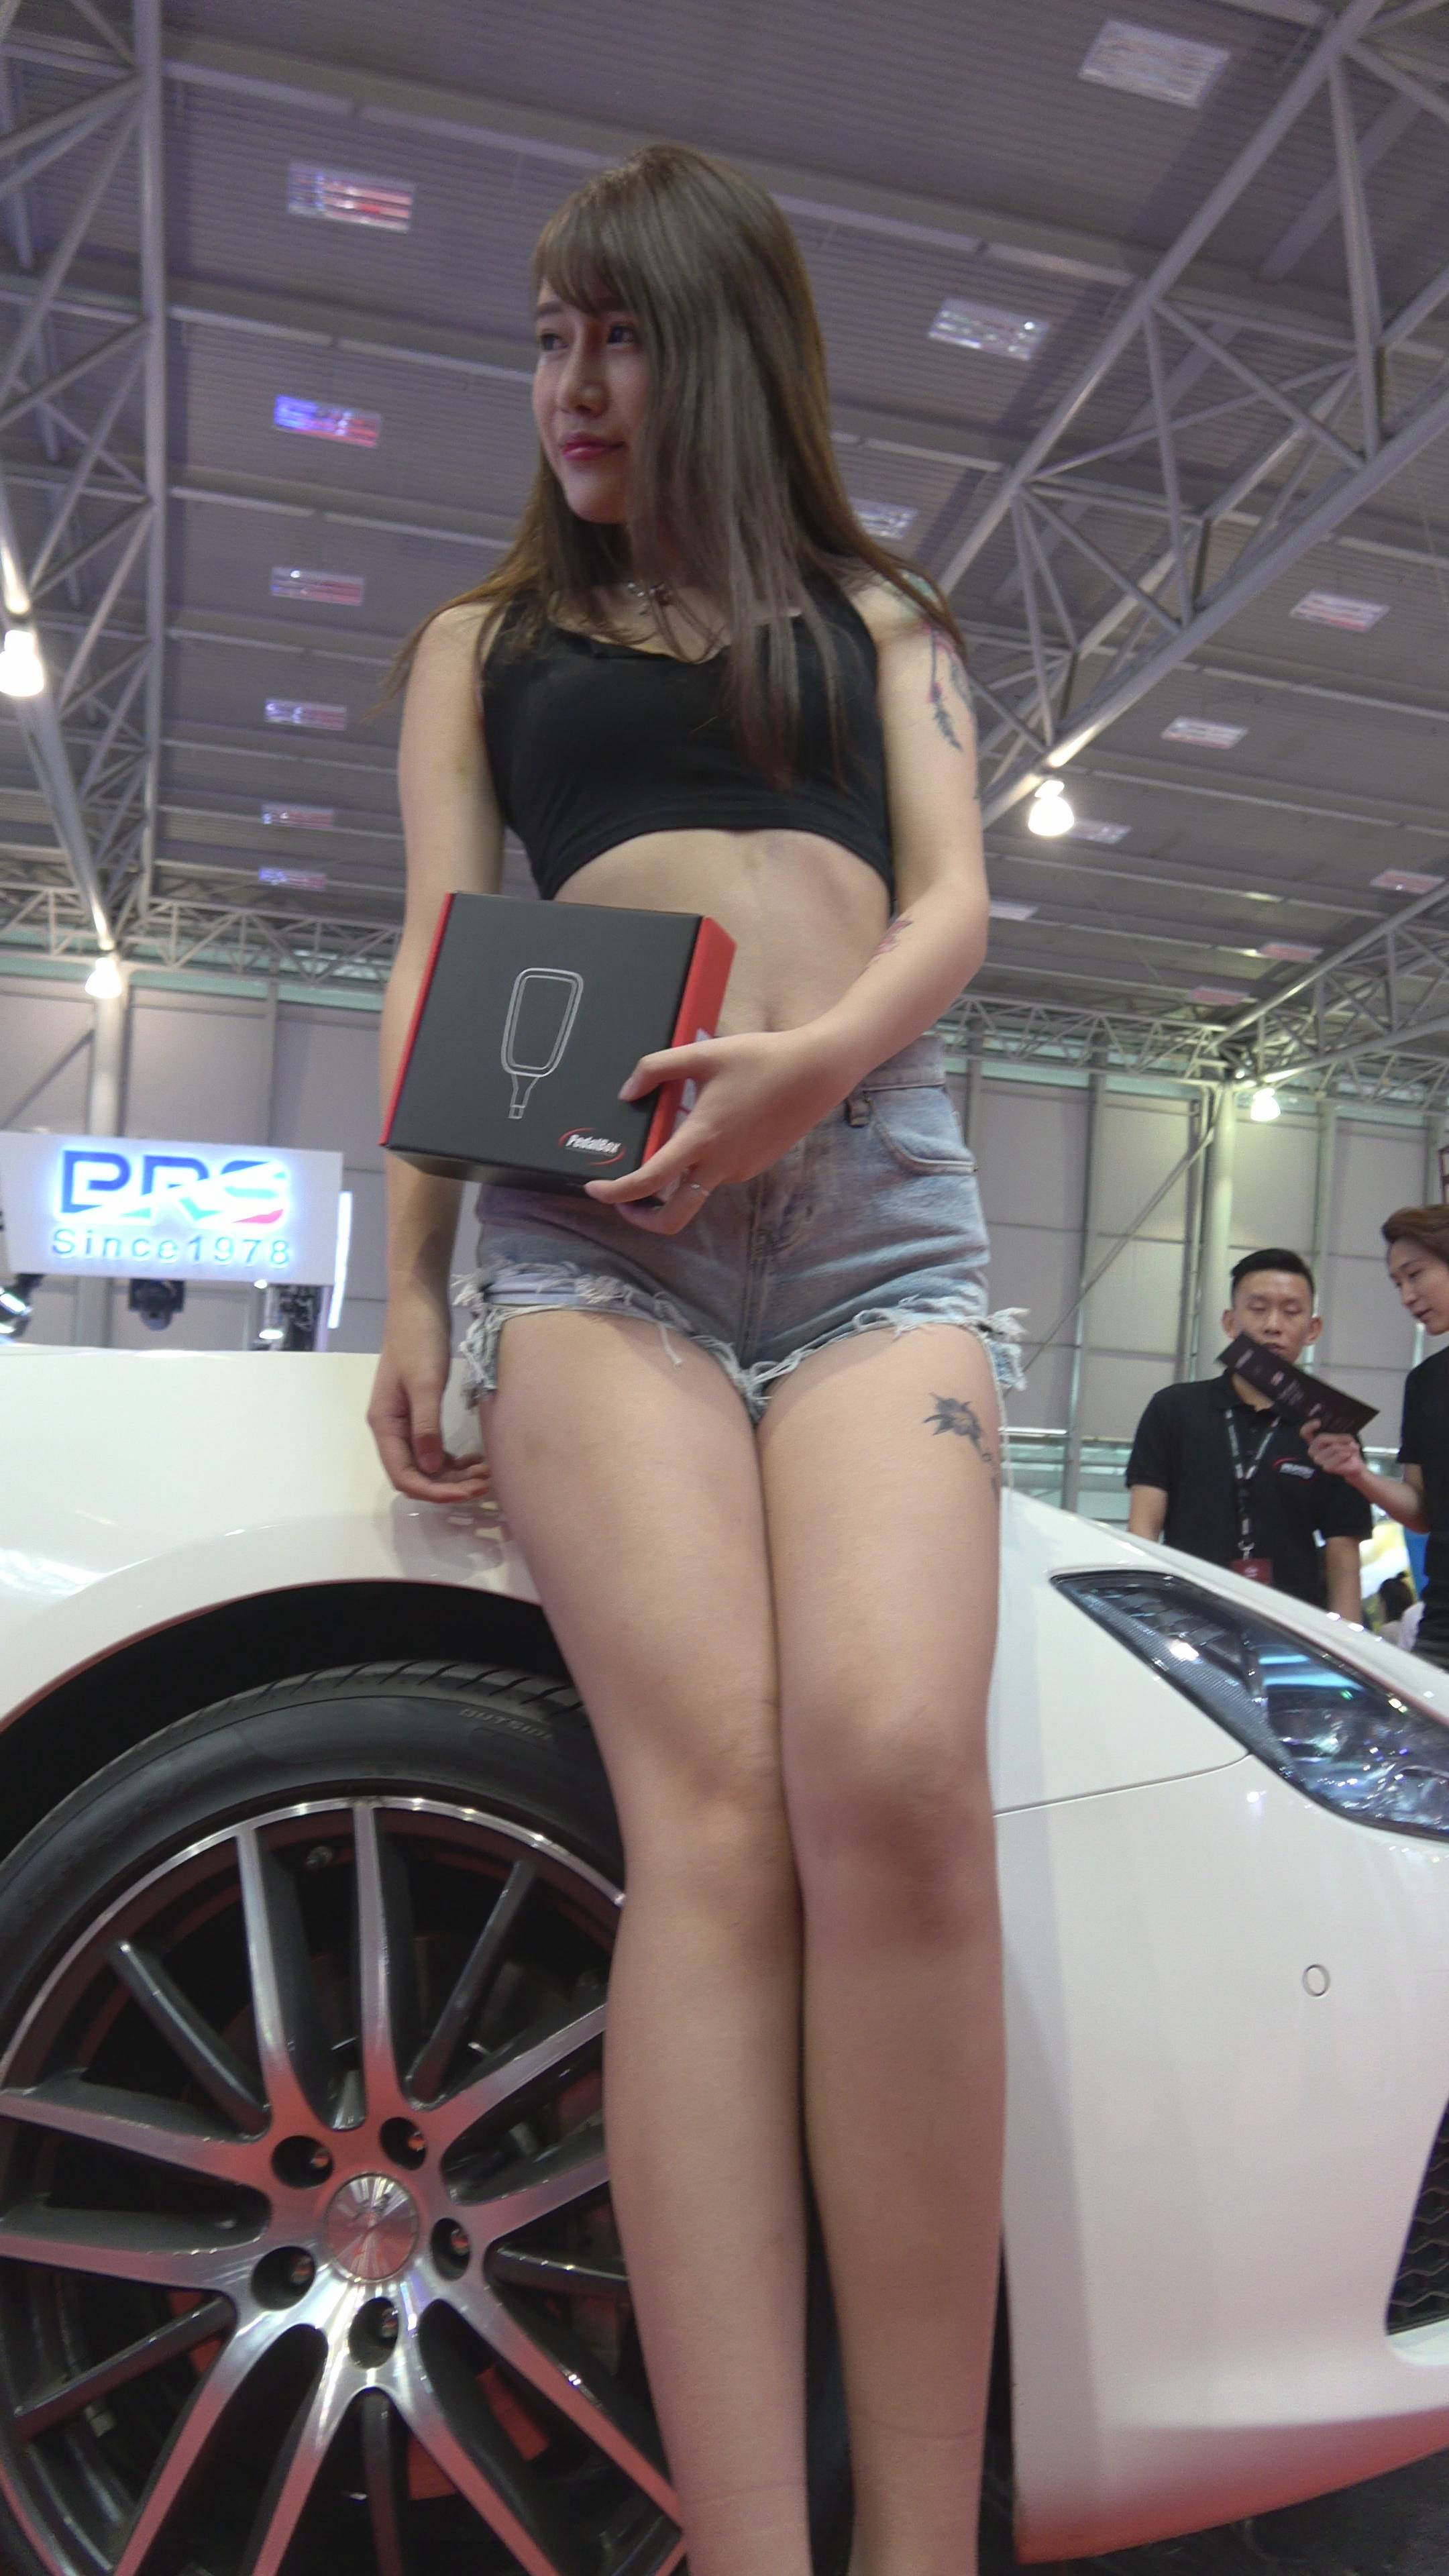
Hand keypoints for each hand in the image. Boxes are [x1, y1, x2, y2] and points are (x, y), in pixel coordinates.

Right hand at [368, 1285, 491, 1502]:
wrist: (419, 1304)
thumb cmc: (419, 1339)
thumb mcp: (425, 1383)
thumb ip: (426, 1427)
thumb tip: (429, 1470)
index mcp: (384, 1424)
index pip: (403, 1475)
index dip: (433, 1491)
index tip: (466, 1493)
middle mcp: (391, 1428)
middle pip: (416, 1474)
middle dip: (448, 1486)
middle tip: (484, 1485)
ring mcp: (406, 1421)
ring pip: (427, 1464)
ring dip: (454, 1475)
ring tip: (486, 1473)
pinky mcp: (421, 1412)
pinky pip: (434, 1448)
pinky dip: (454, 1459)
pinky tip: (476, 1458)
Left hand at [584, 1026, 847, 1235]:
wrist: (817, 1071)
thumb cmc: (761, 1059)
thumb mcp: (702, 1054)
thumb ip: (656, 1068)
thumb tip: (627, 1092)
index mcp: (701, 1139)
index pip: (649, 1182)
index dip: (616, 1193)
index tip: (596, 1189)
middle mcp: (720, 1165)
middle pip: (674, 1218)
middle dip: (642, 1218)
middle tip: (624, 1200)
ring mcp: (740, 1170)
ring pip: (696, 1189)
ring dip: (674, 1178)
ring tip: (670, 1135)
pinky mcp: (755, 1166)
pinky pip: (717, 1173)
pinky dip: (702, 1163)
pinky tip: (710, 1126)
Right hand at [1305, 1422, 1363, 1481]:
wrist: (1354, 1465)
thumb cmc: (1348, 1450)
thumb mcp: (1344, 1438)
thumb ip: (1340, 1434)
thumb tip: (1342, 1434)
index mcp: (1315, 1441)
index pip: (1305, 1433)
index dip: (1309, 1427)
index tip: (1318, 1422)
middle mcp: (1313, 1450)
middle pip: (1320, 1438)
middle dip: (1338, 1438)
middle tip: (1350, 1439)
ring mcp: (1318, 1460)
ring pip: (1333, 1447)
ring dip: (1346, 1447)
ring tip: (1352, 1449)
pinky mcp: (1326, 1467)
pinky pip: (1339, 1455)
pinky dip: (1347, 1453)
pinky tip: (1349, 1455)